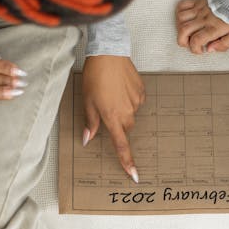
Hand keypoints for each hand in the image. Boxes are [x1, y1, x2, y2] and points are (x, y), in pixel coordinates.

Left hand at [82, 55, 144, 182]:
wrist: (109, 53)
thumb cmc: (94, 76)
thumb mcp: (87, 101)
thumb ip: (90, 122)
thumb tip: (88, 139)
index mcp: (112, 117)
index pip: (121, 145)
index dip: (127, 161)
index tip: (134, 175)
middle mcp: (127, 112)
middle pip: (125, 128)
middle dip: (117, 123)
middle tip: (105, 107)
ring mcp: (136, 102)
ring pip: (130, 114)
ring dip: (122, 109)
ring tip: (112, 92)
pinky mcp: (142, 92)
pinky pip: (136, 102)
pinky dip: (129, 98)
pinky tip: (120, 87)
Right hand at [176, 0, 228, 53]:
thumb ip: (224, 45)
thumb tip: (210, 49)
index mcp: (213, 28)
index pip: (196, 40)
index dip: (194, 49)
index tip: (200, 50)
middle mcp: (204, 19)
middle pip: (183, 31)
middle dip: (182, 41)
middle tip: (189, 43)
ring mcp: (199, 10)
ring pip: (180, 19)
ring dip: (180, 28)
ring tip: (187, 32)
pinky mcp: (198, 2)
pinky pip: (182, 5)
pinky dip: (179, 13)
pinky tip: (184, 19)